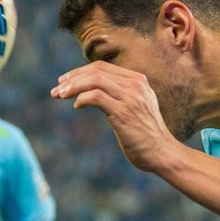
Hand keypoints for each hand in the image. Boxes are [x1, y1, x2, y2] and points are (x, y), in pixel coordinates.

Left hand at [52, 61, 181, 177]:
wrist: (163, 153)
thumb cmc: (147, 135)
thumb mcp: (138, 107)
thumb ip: (122, 95)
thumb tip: (94, 92)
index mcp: (138, 80)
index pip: (102, 67)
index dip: (80, 72)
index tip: (65, 81)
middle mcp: (135, 84)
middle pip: (96, 70)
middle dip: (72, 78)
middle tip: (56, 89)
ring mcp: (130, 97)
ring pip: (94, 80)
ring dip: (72, 87)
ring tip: (60, 95)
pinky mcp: (123, 112)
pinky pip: (96, 97)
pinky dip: (82, 98)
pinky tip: (77, 106)